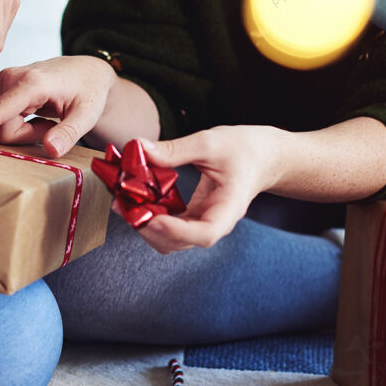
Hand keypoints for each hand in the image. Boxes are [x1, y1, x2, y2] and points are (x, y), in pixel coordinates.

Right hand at [0, 55, 117, 156]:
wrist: (86, 72)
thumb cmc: (89, 92)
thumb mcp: (88, 115)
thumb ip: (70, 133)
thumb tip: (51, 149)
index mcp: (32, 83)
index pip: (0, 110)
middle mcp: (11, 77)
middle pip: (3, 128)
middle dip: (26, 135)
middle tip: (51, 123)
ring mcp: (3, 80)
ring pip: (0, 126)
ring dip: (23, 129)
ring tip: (45, 114)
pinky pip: (0, 120)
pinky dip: (19, 122)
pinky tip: (35, 110)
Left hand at [134, 126, 282, 253]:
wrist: (263, 156)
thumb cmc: (245, 149)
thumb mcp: (210, 142)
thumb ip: (174, 150)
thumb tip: (139, 150)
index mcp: (228, 209)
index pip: (205, 233)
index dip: (177, 231)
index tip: (153, 219)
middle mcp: (214, 222)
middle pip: (179, 243)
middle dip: (149, 229)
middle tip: (124, 206)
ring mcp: (201, 222)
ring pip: (169, 239)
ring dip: (144, 226)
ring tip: (123, 203)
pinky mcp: (191, 217)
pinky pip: (167, 226)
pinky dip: (149, 217)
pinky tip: (133, 200)